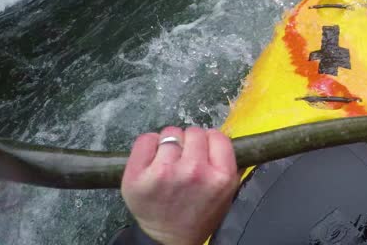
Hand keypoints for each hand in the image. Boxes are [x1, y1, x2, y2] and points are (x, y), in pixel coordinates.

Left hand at [121, 127, 239, 244]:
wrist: (170, 240)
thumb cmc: (199, 214)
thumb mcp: (227, 192)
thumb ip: (229, 163)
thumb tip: (223, 136)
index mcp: (220, 176)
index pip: (217, 136)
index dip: (210, 143)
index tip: (204, 154)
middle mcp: (194, 171)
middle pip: (193, 132)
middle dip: (190, 144)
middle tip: (185, 162)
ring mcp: (164, 172)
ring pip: (170, 134)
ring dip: (169, 145)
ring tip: (169, 164)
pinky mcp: (138, 175)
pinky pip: (145, 139)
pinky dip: (148, 146)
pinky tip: (152, 162)